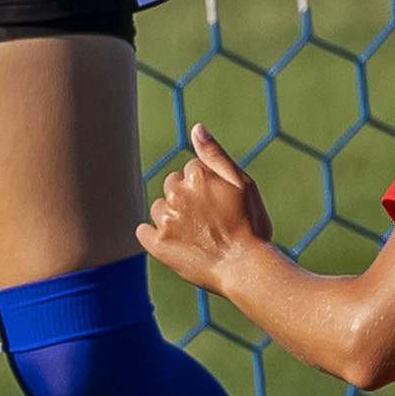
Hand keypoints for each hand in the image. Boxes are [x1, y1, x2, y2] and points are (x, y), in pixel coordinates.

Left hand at [136, 124, 273, 288]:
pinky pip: (144, 232)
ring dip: (171, 216)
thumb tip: (196, 128)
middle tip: (209, 220)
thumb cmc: (250, 225)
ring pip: (159, 208)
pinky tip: (173, 243)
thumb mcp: (242, 183)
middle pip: (172, 187)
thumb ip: (215, 155)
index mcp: (197, 175)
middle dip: (186, 198)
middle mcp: (176, 194)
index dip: (207, 187)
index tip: (220, 203)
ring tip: (196, 234)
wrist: (246, 267)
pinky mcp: (157, 244)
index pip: (192, 172)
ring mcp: (165, 220)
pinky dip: (154, 236)